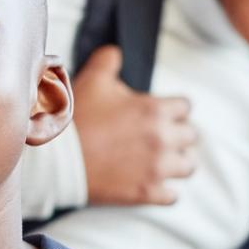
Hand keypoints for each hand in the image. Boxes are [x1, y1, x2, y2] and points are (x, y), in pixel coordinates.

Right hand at [72, 45, 197, 206]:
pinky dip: (166, 190)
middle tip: (162, 137)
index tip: (162, 114)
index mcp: (155, 110)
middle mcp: (163, 139)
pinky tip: (154, 185)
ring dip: (179, 162)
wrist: (57, 159)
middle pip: (192, 136)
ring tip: (164, 161)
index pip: (185, 107)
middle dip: (178, 135)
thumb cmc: (76, 118)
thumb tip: (115, 52)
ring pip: (189, 166)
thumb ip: (109, 60)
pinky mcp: (147, 192)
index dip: (173, 110)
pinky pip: (173, 195)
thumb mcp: (92, 80)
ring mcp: (157, 168)